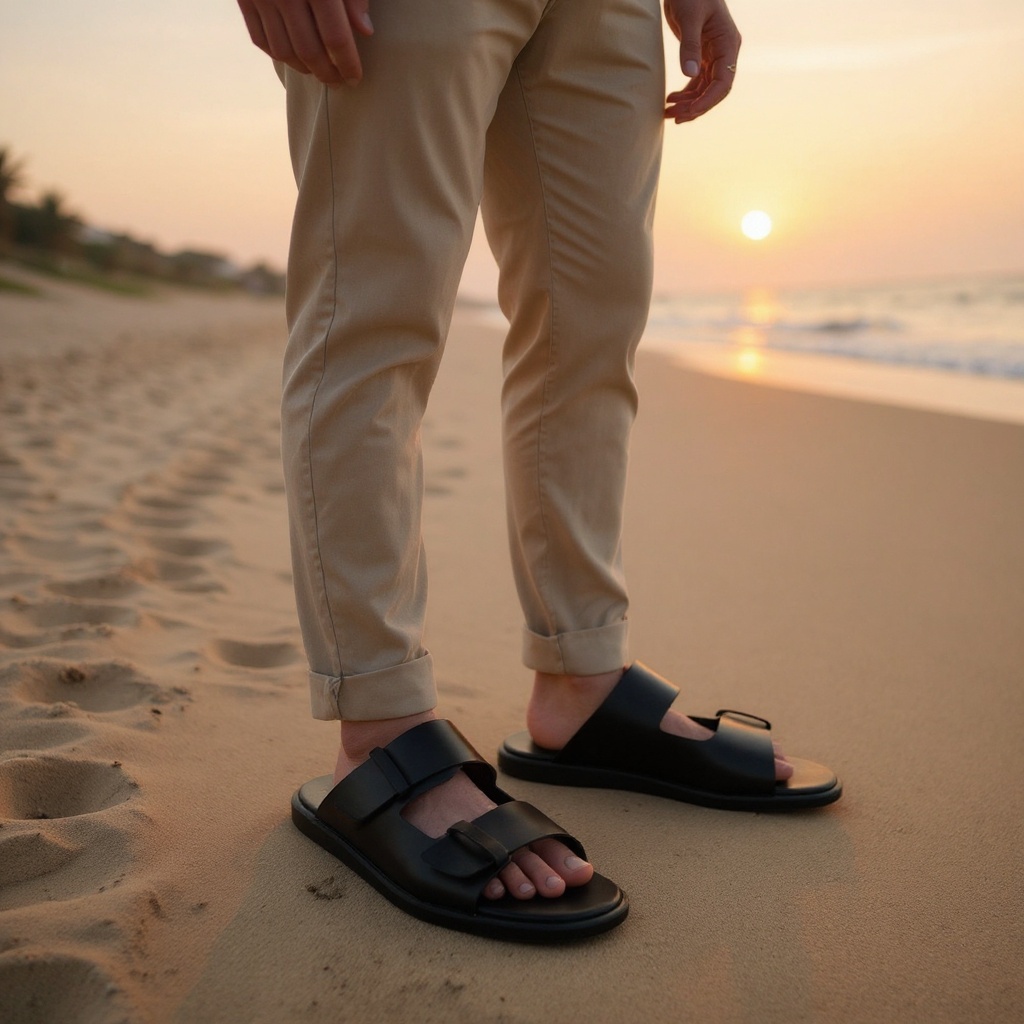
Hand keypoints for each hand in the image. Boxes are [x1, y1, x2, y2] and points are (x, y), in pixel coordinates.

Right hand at [237, 0, 373, 85]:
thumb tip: (365, 31)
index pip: (336, 39)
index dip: (348, 64)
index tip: (356, 79)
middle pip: (310, 52)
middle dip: (328, 74)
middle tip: (340, 82)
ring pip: (284, 52)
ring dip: (304, 69)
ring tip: (319, 72)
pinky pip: (261, 39)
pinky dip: (279, 55)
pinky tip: (294, 58)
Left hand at [663, 0, 740, 122]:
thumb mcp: (689, 18)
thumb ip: (689, 46)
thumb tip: (689, 74)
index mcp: (728, 44)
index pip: (723, 82)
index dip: (708, 101)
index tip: (690, 112)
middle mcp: (725, 53)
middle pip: (715, 90)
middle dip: (696, 106)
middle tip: (674, 117)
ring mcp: (714, 55)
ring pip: (705, 88)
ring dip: (688, 103)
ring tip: (668, 112)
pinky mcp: (702, 55)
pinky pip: (697, 81)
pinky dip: (685, 93)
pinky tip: (671, 99)